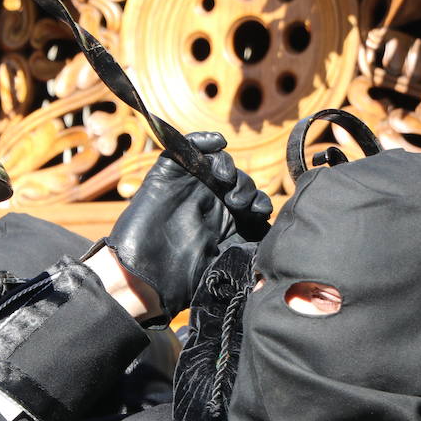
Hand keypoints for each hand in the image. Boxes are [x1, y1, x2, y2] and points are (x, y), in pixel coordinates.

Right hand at [103, 132, 270, 320]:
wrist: (145, 278)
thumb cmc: (184, 280)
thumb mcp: (227, 266)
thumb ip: (250, 250)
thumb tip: (275, 240)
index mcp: (227, 224)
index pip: (252, 203)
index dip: (259, 203)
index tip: (259, 213)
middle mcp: (211, 203)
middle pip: (239, 181)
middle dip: (245, 187)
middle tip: (239, 203)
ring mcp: (190, 187)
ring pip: (217, 162)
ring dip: (228, 166)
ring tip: (226, 180)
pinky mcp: (168, 175)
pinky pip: (186, 148)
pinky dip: (203, 140)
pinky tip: (217, 144)